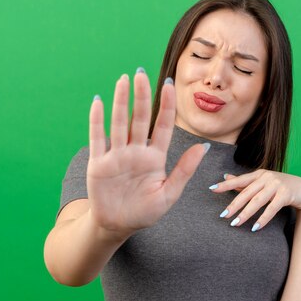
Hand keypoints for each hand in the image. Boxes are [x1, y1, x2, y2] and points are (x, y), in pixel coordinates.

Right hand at [86, 69, 207, 236]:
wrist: (117, 227)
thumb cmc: (145, 212)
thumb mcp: (169, 194)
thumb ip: (184, 170)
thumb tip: (203, 147)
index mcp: (155, 157)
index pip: (163, 126)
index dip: (166, 106)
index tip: (170, 84)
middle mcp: (136, 151)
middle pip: (140, 118)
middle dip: (142, 96)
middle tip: (141, 73)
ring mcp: (116, 155)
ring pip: (120, 123)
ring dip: (120, 101)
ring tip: (123, 80)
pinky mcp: (98, 163)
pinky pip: (97, 137)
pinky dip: (97, 120)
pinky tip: (99, 101)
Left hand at [209, 170, 300, 231]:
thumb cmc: (280, 186)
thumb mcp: (262, 181)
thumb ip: (244, 181)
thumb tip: (225, 176)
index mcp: (259, 174)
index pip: (239, 180)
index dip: (226, 185)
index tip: (212, 189)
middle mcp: (267, 177)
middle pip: (247, 192)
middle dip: (234, 205)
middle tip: (223, 216)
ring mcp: (277, 185)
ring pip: (258, 201)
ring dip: (246, 213)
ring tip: (235, 223)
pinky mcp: (286, 194)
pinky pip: (272, 208)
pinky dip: (263, 219)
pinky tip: (255, 228)